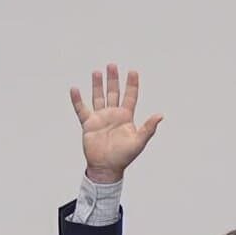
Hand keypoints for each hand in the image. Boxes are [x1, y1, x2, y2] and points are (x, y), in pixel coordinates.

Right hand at [70, 63, 161, 183]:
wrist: (106, 168)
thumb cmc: (123, 157)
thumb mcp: (139, 142)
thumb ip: (149, 128)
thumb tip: (161, 115)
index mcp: (126, 117)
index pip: (130, 96)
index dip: (132, 84)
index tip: (133, 71)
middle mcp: (113, 115)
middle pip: (113, 92)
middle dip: (113, 79)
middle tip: (112, 65)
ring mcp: (100, 118)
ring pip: (98, 97)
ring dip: (97, 85)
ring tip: (97, 72)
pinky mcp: (88, 124)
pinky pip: (81, 109)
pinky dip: (77, 100)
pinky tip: (74, 89)